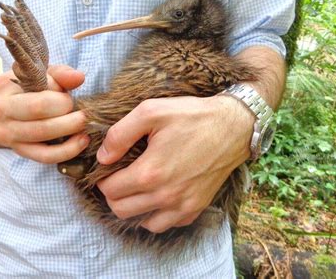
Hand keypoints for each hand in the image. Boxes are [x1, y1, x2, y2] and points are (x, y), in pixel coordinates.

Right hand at [0, 65, 89, 162]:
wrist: (5, 110)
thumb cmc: (28, 87)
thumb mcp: (40, 74)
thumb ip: (60, 73)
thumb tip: (79, 77)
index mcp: (6, 91)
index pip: (39, 102)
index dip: (61, 101)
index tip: (69, 97)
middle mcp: (1, 114)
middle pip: (41, 124)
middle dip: (69, 120)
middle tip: (83, 114)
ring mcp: (8, 136)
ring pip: (44, 139)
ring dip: (70, 133)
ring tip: (85, 126)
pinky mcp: (20, 151)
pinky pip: (46, 156)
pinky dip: (67, 151)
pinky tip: (82, 141)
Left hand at [96, 95, 254, 232]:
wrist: (232, 126)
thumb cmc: (192, 116)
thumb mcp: (151, 112)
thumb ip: (120, 134)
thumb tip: (103, 156)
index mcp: (150, 173)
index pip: (109, 190)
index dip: (103, 179)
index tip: (108, 169)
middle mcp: (165, 196)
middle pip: (121, 210)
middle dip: (113, 194)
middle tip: (119, 177)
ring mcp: (183, 205)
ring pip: (143, 222)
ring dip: (134, 208)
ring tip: (136, 188)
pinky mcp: (196, 207)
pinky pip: (168, 224)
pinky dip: (157, 215)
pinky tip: (158, 196)